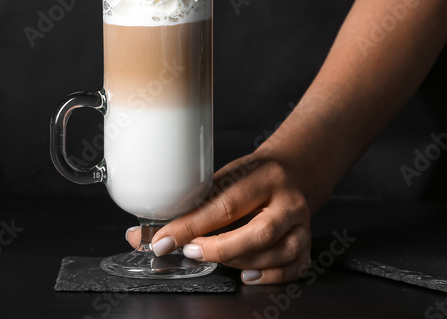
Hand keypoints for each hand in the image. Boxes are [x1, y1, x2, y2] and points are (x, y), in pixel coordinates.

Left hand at [126, 151, 313, 284]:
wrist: (294, 172)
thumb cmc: (252, 178)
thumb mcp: (223, 178)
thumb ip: (190, 206)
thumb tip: (140, 235)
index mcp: (262, 176)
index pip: (224, 204)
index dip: (190, 226)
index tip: (163, 240)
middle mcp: (287, 200)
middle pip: (258, 233)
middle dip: (218, 249)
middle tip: (191, 252)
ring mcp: (301, 224)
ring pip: (275, 253)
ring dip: (239, 263)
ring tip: (216, 258)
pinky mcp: (306, 242)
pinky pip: (292, 268)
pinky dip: (267, 276)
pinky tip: (246, 273)